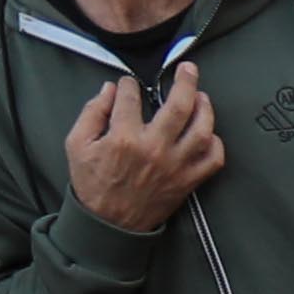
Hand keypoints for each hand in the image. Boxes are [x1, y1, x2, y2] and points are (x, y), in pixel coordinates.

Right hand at [64, 63, 228, 237]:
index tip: (128, 83)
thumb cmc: (92, 184)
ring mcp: (175, 166)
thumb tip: (111, 89)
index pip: (131, 97)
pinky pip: (213, 161)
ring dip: (206, 109)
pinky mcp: (187, 181)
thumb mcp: (77, 145)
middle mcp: (154, 149)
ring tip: (201, 96)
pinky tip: (208, 134)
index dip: (129, 84)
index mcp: (123, 138)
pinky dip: (216, 145)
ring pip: (202, 131)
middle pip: (179, 106)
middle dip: (185, 81)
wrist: (109, 225)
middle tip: (188, 69)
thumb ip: (92, 113)